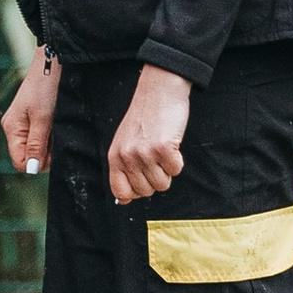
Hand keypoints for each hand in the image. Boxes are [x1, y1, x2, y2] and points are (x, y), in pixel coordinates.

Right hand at [1, 50, 60, 174]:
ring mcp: (24, 123)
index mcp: (12, 128)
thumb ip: (36, 145)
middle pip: (30, 156)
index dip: (38, 162)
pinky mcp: (34, 117)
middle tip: (57, 133)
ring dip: (51, 142)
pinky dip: (53, 134)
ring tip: (58, 124)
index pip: (20, 162)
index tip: (53, 148)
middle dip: (47, 152)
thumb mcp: (43, 119)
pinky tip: (58, 121)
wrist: (54, 62)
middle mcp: (15, 128)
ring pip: (38, 147)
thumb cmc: (47, 88)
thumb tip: (31, 169)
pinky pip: (42, 137)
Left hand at [107, 65, 191, 205]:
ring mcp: (144, 153)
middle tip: (155, 156)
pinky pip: (176, 170)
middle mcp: (127, 157)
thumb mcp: (125, 142)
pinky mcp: (163, 148)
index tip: (144, 181)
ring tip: (162, 148)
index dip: (136, 193)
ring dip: (167, 169)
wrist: (159, 91)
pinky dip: (178, 160)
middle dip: (155, 178)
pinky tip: (171, 143)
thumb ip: (123, 169)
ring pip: (162, 184)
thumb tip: (124, 201)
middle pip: (146, 191)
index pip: (121, 192)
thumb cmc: (145, 118)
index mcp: (115, 156)